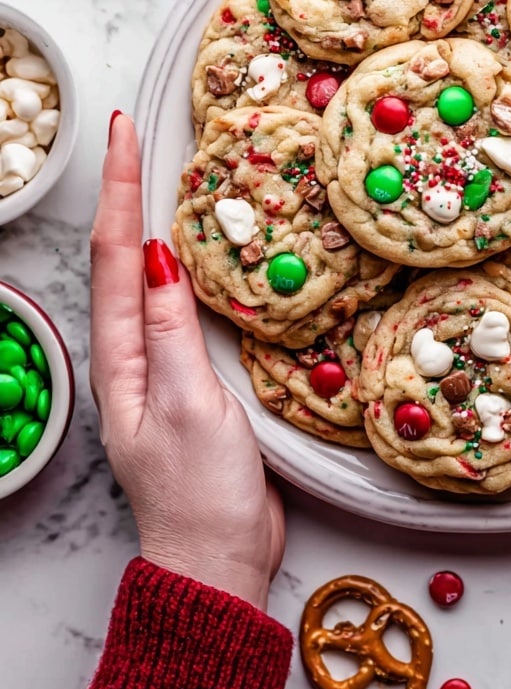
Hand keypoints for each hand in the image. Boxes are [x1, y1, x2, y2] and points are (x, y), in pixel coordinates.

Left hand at [89, 113, 284, 609]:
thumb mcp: (189, 407)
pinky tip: (201, 250)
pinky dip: (186, 262)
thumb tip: (159, 257)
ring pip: (149, 276)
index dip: (119, 187)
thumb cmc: (202, 493)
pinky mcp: (190, 377)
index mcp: (123, 357)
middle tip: (137, 132)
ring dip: (148, 218)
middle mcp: (133, 352)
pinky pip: (182, 304)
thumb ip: (174, 333)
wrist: (217, 558)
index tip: (125, 130)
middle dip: (124, 189)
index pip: (115, 254)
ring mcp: (159, 364)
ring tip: (160, 170)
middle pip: (120, 254)